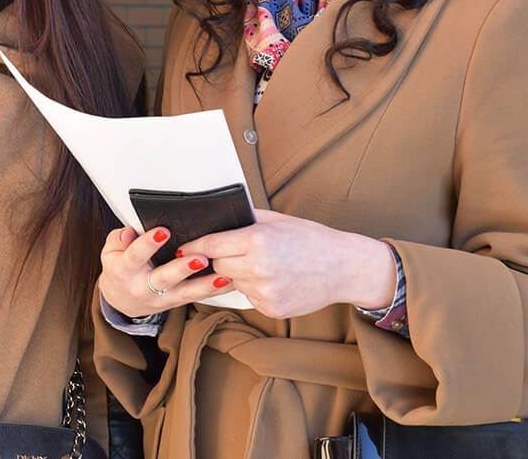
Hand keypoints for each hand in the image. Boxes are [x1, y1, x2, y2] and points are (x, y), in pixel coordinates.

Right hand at [98, 226, 231, 317]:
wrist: (122, 301)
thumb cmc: (120, 269)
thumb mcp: (110, 252)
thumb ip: (118, 240)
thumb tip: (128, 232)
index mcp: (125, 270)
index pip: (136, 256)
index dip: (148, 244)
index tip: (162, 231)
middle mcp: (144, 287)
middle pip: (165, 278)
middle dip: (183, 269)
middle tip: (199, 258)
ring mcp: (163, 297)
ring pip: (186, 292)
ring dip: (206, 284)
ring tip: (223, 275)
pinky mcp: (177, 302)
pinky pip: (197, 297)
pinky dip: (215, 289)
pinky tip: (230, 281)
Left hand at [178, 209, 396, 319]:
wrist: (343, 268)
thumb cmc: (311, 239)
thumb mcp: (278, 220)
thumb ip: (246, 219)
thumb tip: (216, 219)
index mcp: (258, 241)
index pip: (211, 245)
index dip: (194, 246)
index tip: (183, 248)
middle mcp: (258, 268)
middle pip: (218, 267)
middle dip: (219, 260)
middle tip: (230, 253)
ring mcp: (265, 292)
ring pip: (232, 283)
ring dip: (238, 274)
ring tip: (261, 265)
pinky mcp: (271, 308)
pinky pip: (249, 297)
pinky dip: (254, 288)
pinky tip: (273, 279)